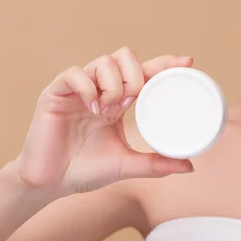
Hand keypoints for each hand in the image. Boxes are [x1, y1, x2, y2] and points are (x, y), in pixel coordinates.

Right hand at [15, 47, 194, 195]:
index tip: (187, 62)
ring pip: (102, 61)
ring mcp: (77, 90)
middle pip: (124, 57)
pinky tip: (93, 108)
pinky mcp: (56, 93)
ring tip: (109, 110)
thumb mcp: (126, 165)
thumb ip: (156, 164)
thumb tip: (190, 166)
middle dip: (135, 75)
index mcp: (117, 101)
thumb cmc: (85, 171)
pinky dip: (87, 87)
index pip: (143, 72)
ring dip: (113, 83)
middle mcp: (99, 90)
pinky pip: (74, 74)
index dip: (164, 63)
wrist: (51, 183)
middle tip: (132, 101)